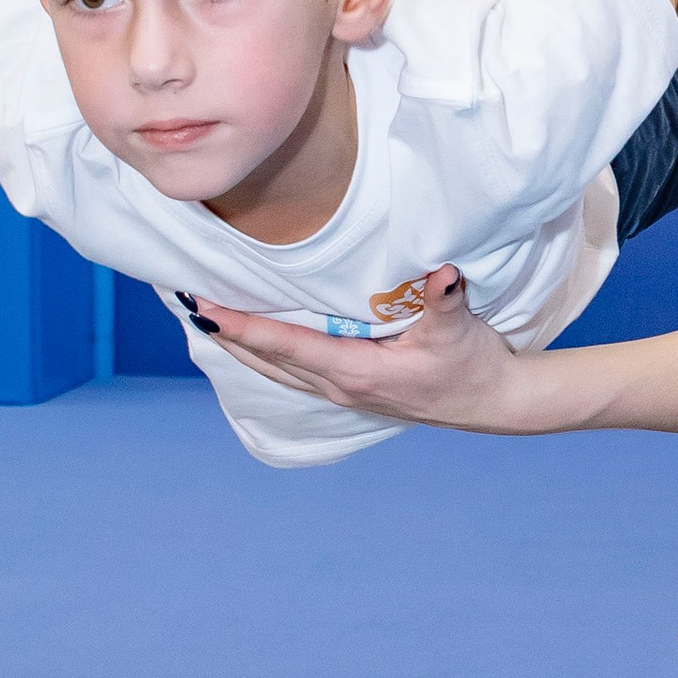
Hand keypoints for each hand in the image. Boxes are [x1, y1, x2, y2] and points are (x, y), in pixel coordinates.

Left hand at [190, 268, 539, 429]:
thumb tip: (444, 274)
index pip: (287, 345)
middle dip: (226, 333)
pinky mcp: (350, 391)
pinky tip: (249, 344)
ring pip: (275, 371)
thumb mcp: (459, 330)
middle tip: (186, 302)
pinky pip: (292, 373)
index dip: (245, 327)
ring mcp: (341, 394)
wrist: (491, 403)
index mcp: (356, 372)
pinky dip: (264, 356)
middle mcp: (339, 387)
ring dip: (239, 346)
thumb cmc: (473, 365)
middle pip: (267, 361)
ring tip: (205, 319)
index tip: (207, 308)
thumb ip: (446, 300)